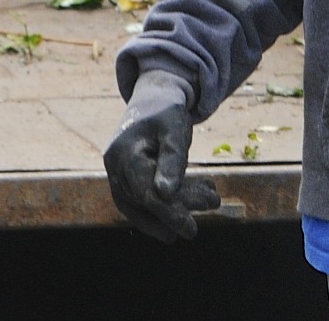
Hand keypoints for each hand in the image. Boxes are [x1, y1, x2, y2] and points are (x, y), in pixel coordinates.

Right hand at [103, 69, 219, 241]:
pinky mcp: (125, 179)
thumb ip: (172, 160)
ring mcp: (117, 174)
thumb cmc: (165, 112)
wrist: (152, 98)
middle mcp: (115, 166)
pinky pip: (141, 201)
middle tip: (213, 204)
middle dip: (177, 211)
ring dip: (173, 211)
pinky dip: (165, 207)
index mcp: (124, 153)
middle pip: (144, 201)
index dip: (169, 213)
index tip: (191, 229)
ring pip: (142, 204)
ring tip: (209, 202)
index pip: (146, 193)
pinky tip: (190, 204)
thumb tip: (166, 195)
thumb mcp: (174, 129)